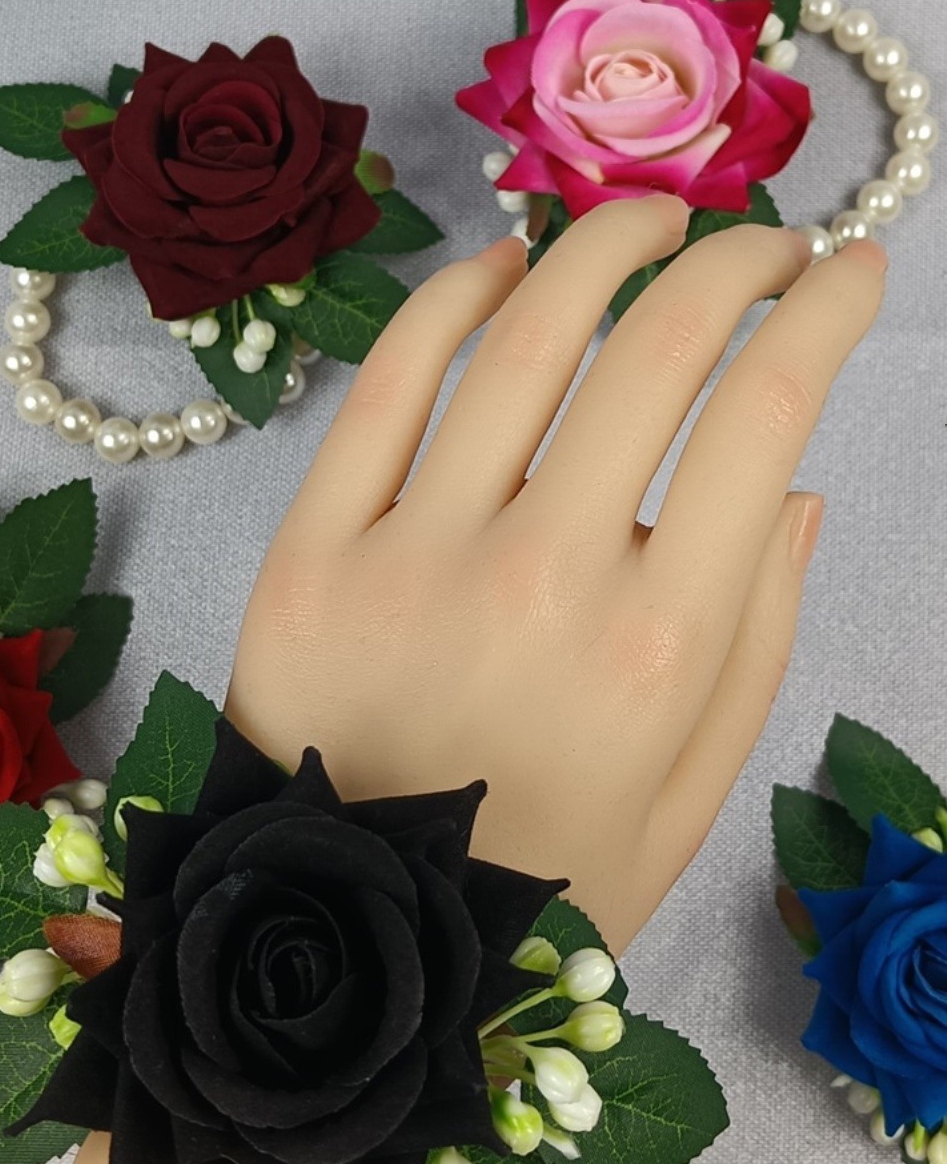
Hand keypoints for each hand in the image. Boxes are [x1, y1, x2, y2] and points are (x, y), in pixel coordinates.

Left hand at [226, 196, 885, 953]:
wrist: (352, 941)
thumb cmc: (542, 876)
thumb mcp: (690, 794)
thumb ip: (757, 636)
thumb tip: (798, 486)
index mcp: (659, 648)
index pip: (766, 418)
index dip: (824, 316)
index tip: (851, 272)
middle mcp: (544, 580)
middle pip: (658, 352)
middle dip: (733, 265)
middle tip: (760, 245)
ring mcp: (415, 554)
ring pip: (525, 339)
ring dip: (604, 248)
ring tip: (651, 222)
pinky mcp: (312, 549)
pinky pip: (388, 384)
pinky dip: (454, 300)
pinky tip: (505, 265)